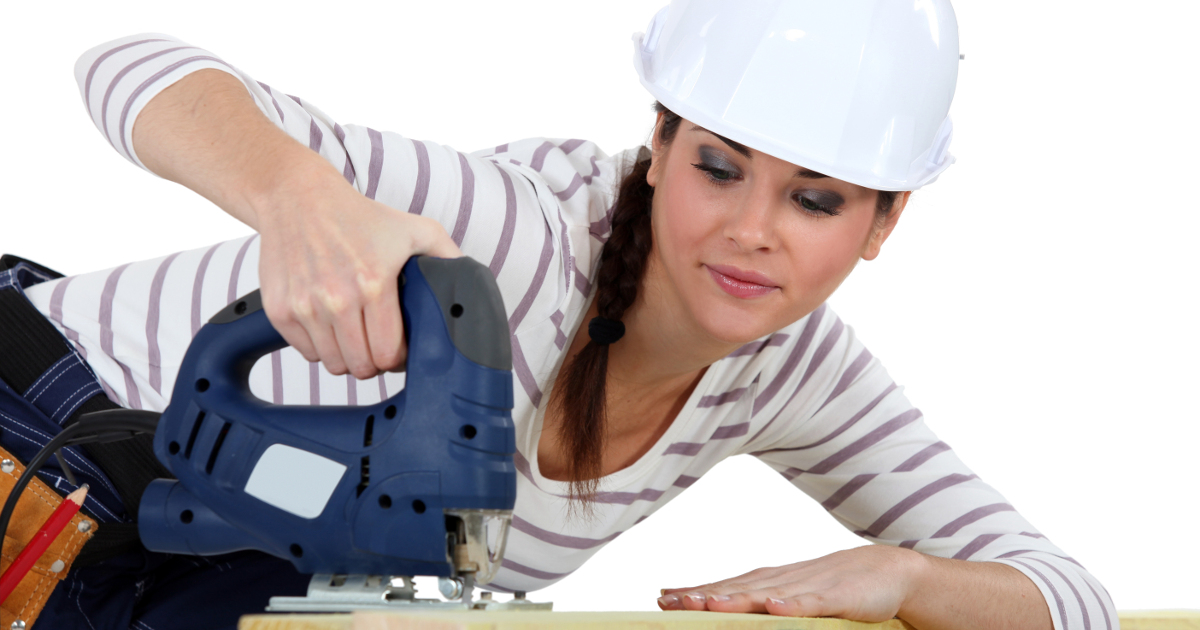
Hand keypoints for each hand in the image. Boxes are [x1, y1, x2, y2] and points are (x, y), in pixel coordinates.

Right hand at [256, 161, 461, 377]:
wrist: (298, 198)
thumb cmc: (358, 216)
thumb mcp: (414, 229)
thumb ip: (447, 257)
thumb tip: (470, 282)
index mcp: (374, 283)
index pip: (389, 354)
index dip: (399, 358)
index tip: (400, 349)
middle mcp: (337, 298)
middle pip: (362, 366)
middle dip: (375, 362)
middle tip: (378, 346)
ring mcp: (305, 306)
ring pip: (334, 365)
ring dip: (348, 358)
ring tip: (355, 337)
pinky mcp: (280, 310)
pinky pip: (306, 353)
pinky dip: (320, 348)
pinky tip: (330, 327)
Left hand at [657, 545, 925, 620]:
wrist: (886, 569)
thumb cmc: (831, 585)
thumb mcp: (789, 594)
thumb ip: (754, 601)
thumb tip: (712, 604)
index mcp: (767, 582)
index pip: (724, 586)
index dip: (693, 592)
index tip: (662, 597)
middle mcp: (781, 581)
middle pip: (735, 589)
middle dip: (702, 595)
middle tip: (670, 601)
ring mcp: (808, 588)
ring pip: (767, 595)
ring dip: (736, 599)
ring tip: (707, 603)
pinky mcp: (836, 598)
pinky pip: (811, 604)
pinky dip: (791, 605)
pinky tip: (773, 606)